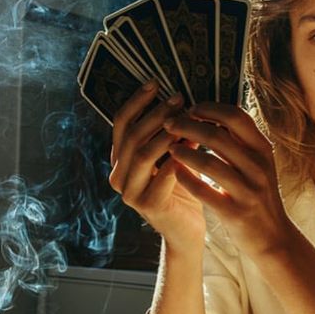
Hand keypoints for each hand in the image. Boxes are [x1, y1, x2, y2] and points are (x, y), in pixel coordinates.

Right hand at [109, 80, 205, 249]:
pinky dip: (179, 157)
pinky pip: (162, 174)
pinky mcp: (147, 205)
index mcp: (120, 160)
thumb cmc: (182, 190)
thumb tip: (179, 98)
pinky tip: (196, 146)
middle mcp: (119, 176)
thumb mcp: (172, 156)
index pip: (121, 124)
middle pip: (131, 136)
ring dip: (166, 133)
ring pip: (143, 154)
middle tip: (178, 99)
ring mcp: (130, 192)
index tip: (155, 83)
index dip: (136, 101)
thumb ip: (168, 134)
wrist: (187, 231)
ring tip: (187, 119)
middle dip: (155, 114)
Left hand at [163, 104, 295, 258]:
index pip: (236, 117)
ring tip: (170, 148)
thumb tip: (212, 114)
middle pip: (218, 136)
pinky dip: (186, 179)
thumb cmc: (259, 196)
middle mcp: (258, 167)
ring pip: (209, 163)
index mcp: (263, 150)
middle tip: (169, 124)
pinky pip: (204, 192)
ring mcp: (248, 191)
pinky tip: (175, 171)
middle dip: (189, 126)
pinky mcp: (235, 213)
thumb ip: (239, 142)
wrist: (273, 237)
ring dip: (184, 152)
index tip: (190, 108)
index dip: (210, 108)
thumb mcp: (257, 164)